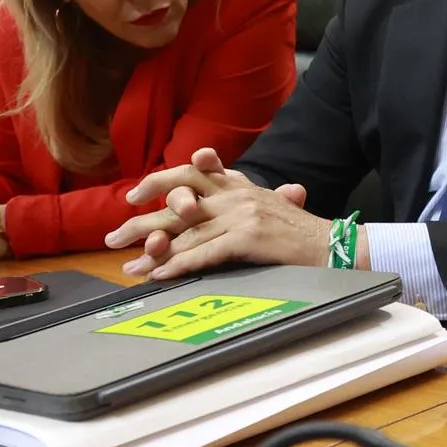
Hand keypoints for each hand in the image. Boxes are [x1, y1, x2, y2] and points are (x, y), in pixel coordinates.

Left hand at [110, 147, 323, 279]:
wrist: (334, 246)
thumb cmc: (302, 233)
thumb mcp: (269, 204)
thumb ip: (240, 197)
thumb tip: (208, 205)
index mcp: (241, 185)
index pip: (193, 171)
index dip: (160, 181)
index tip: (134, 194)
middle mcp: (237, 195)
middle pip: (178, 203)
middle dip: (142, 222)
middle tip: (113, 238)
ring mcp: (242, 215)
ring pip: (186, 233)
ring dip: (153, 252)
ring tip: (130, 267)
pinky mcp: (248, 238)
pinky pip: (204, 252)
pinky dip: (178, 265)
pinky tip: (159, 275)